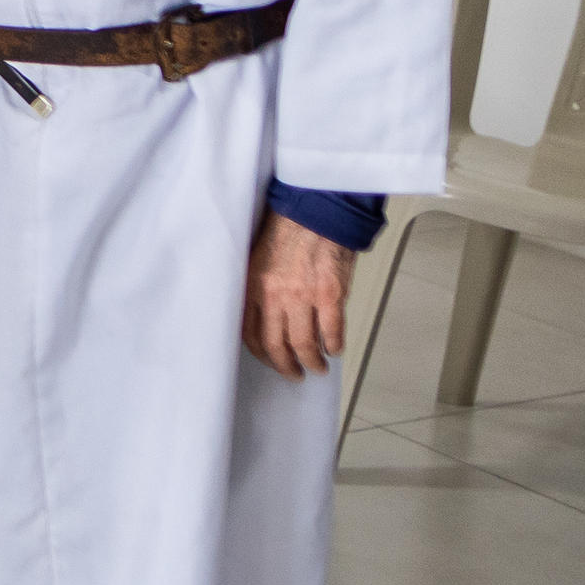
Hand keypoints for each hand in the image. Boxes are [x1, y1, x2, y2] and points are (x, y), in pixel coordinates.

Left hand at [243, 212, 355, 379]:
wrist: (317, 210)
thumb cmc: (288, 228)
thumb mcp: (257, 258)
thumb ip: (257, 287)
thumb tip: (262, 314)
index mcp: (253, 287)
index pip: (250, 334)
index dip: (261, 353)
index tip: (270, 359)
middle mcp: (274, 296)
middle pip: (276, 345)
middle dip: (285, 366)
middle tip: (294, 373)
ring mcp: (302, 297)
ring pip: (304, 344)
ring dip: (312, 361)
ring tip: (317, 367)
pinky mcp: (330, 294)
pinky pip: (332, 331)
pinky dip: (334, 345)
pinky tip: (335, 348)